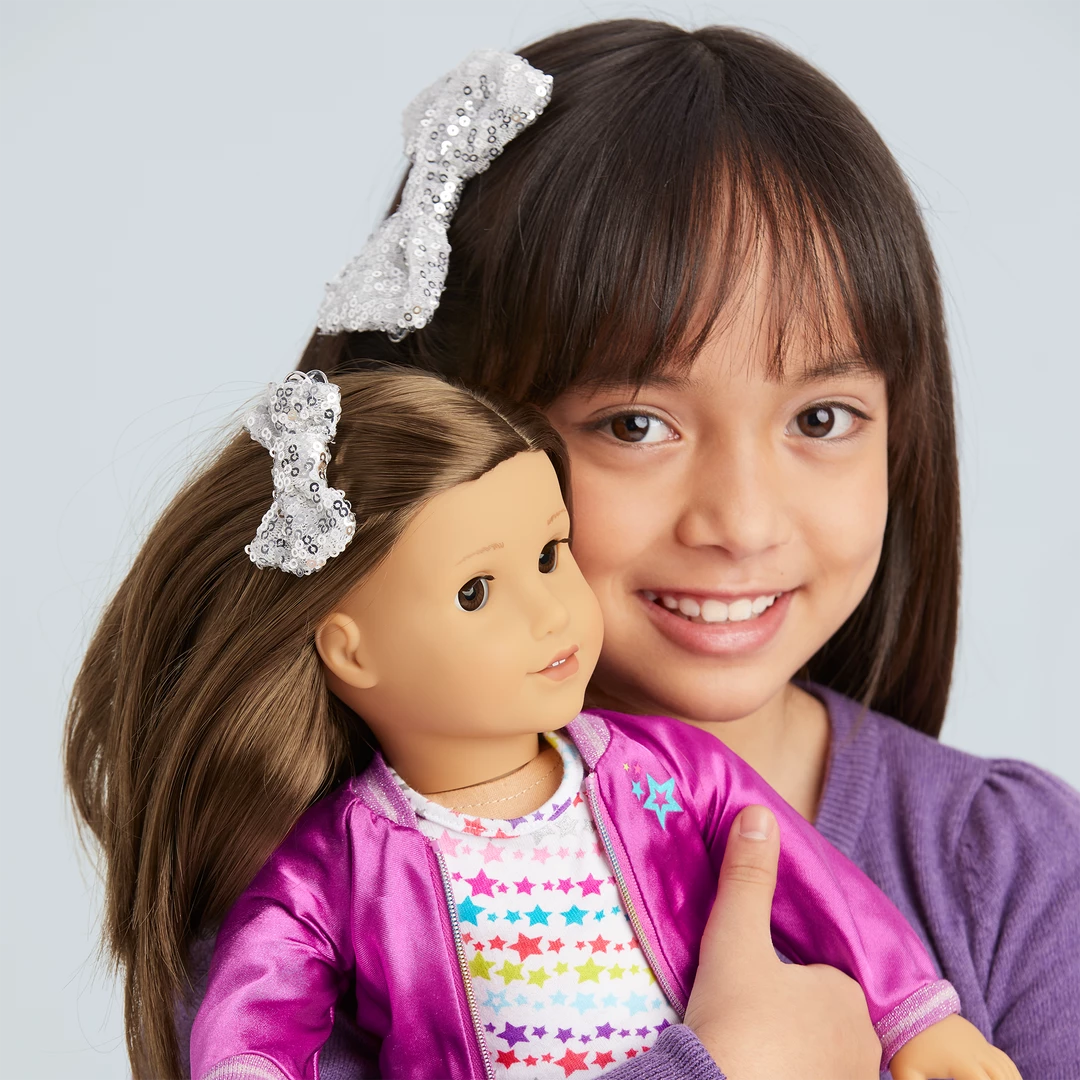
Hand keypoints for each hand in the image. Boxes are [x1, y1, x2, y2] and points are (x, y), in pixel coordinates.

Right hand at [683, 806, 880, 1079]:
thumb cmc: (733, 1018)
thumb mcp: (734, 940)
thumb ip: (747, 879)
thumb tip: (758, 813)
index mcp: (846, 996)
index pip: (818, 978)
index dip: (780, 979)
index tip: (747, 989)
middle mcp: (863, 1047)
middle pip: (821, 1019)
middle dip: (789, 1019)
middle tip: (744, 1023)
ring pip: (821, 1059)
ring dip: (793, 1055)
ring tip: (748, 1055)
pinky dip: (792, 1077)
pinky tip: (758, 1075)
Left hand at [889, 1014, 1022, 1079]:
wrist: (908, 1005)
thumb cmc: (905, 1042)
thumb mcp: (905, 1072)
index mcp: (963, 1064)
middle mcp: (977, 1054)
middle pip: (1003, 1079)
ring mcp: (980, 1045)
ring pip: (1007, 1071)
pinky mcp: (979, 1040)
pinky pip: (1004, 1060)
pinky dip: (1012, 1075)